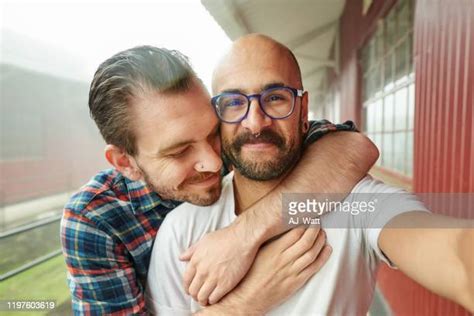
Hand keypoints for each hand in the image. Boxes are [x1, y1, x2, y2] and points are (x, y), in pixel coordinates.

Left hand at [179, 223, 259, 305]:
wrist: (242, 238)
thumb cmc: (225, 237)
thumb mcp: (204, 240)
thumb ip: (192, 250)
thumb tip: (181, 257)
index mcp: (196, 260)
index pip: (186, 280)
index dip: (187, 288)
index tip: (190, 290)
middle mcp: (202, 271)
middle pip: (193, 291)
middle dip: (195, 295)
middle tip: (199, 296)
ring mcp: (214, 278)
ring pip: (202, 297)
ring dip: (203, 300)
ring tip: (206, 300)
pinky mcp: (225, 284)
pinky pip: (214, 298)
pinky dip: (213, 301)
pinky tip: (215, 298)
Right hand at [197, 227, 331, 314]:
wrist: (246, 299)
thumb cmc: (247, 276)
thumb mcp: (254, 253)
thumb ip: (266, 240)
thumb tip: (273, 226)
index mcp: (273, 250)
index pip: (294, 232)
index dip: (304, 222)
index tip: (307, 214)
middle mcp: (284, 260)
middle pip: (306, 240)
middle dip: (315, 228)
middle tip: (318, 220)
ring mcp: (291, 272)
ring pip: (312, 253)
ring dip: (320, 240)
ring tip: (322, 232)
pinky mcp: (296, 283)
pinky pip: (313, 268)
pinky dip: (323, 257)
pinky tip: (327, 249)